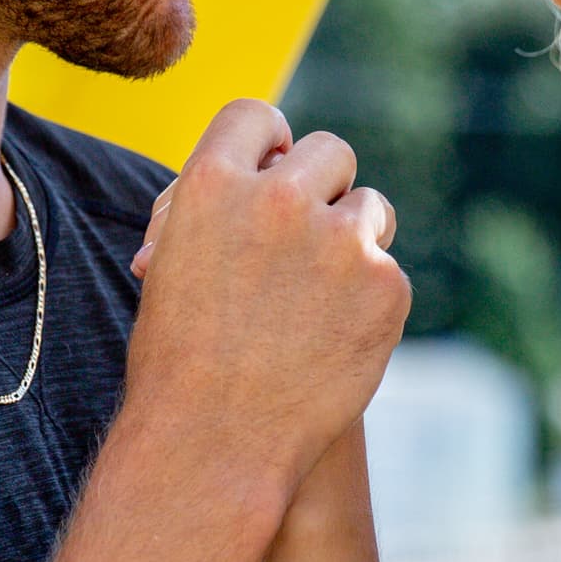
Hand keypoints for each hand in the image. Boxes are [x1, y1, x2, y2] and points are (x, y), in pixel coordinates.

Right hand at [122, 101, 409, 497]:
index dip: (268, 143)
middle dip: (321, 186)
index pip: (256, 117)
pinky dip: (368, 297)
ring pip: (369, 206)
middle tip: (307, 234)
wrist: (213, 444)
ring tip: (318, 295)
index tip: (274, 166)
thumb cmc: (177, 360)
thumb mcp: (175, 263)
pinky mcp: (384, 284)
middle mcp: (276, 198)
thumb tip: (270, 165)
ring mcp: (336, 240)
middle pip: (328, 151)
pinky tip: (334, 336)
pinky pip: (385, 268)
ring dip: (353, 238)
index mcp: (210, 183)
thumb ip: (221, 209)